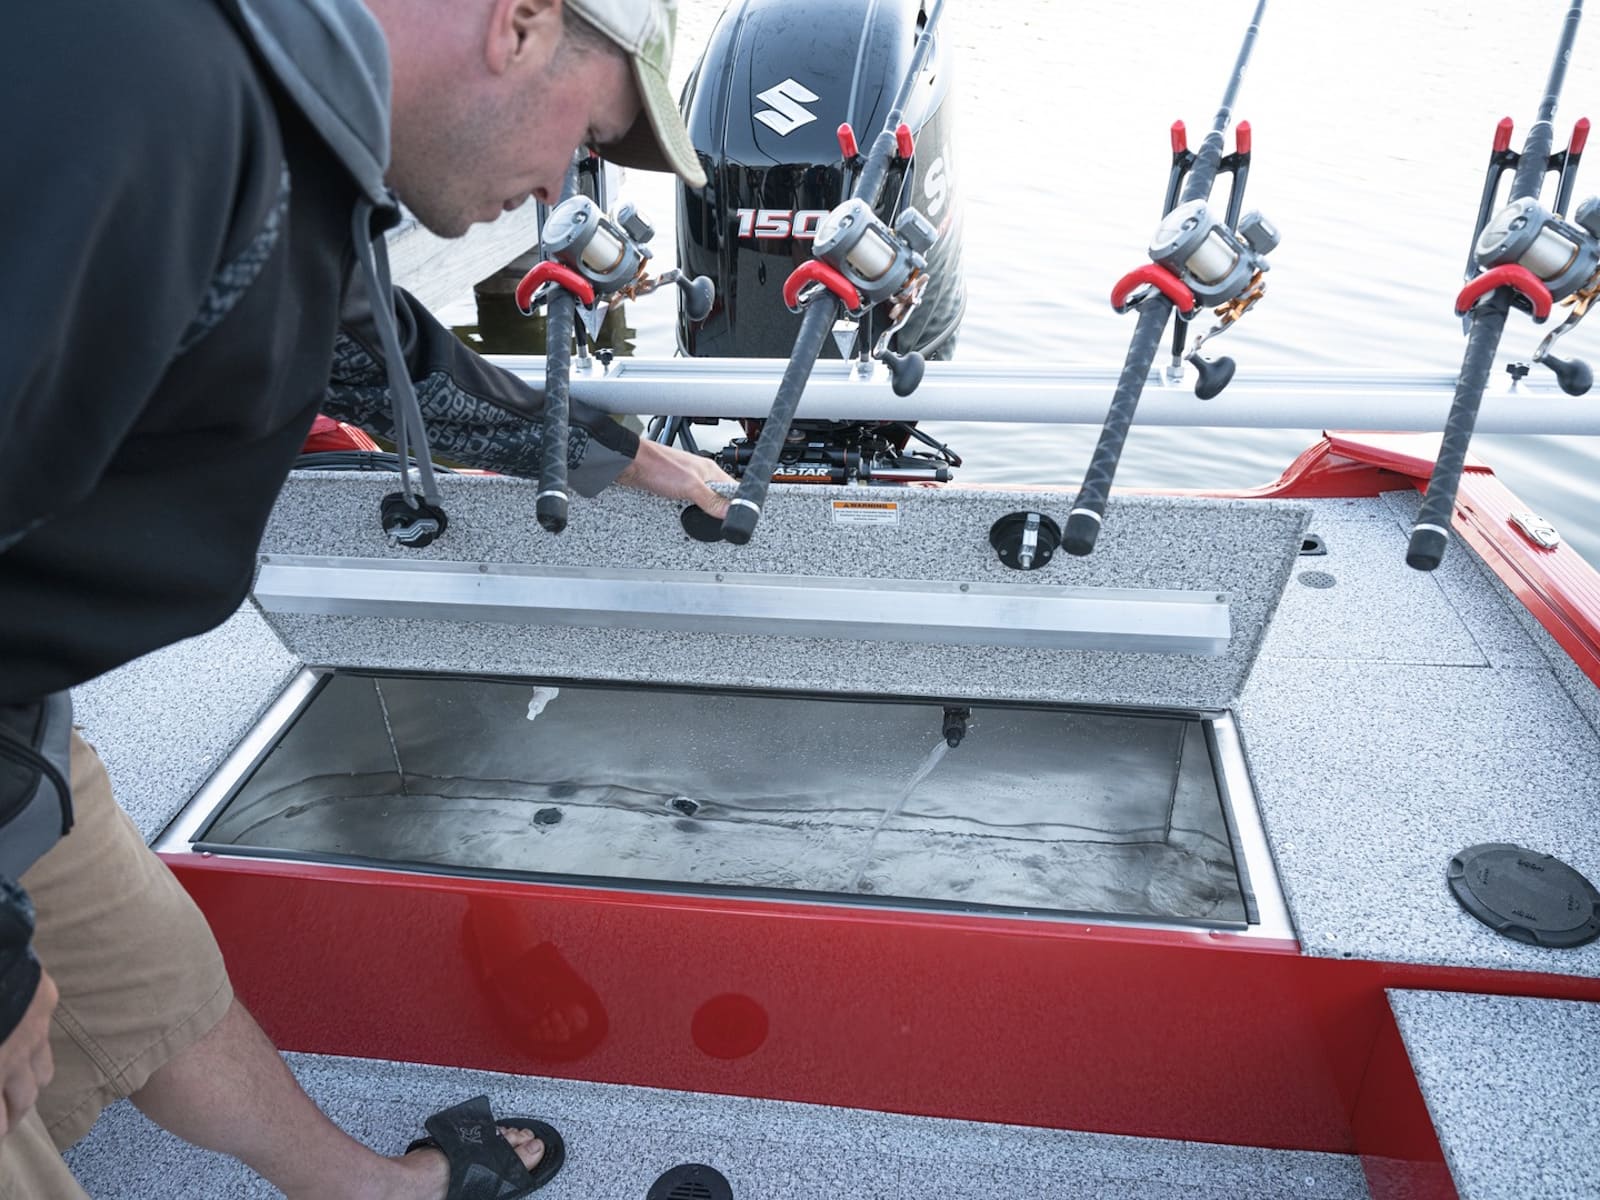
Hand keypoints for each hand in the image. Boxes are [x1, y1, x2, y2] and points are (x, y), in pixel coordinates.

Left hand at [0, 968, 55, 1136]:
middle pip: (25, 1101)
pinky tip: (24, 1038)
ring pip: (44, 1071)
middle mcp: (16, 1057)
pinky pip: (46, 1032)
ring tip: (16, 1087)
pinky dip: (36, 1044)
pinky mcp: (46, 1000)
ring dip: (30, 1085)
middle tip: (3, 1122)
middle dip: (13, 1117)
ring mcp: (36, 1028)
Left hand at [615, 439, 732, 518]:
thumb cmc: (657, 465)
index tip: (738, 519)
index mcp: (710, 471)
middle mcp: (701, 476)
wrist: (630, 464)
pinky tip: (685, 514)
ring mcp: (687, 482)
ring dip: (702, 511)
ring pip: (703, 500)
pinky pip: (687, 502)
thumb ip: (711, 500)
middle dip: (719, 511)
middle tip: (720, 524)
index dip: (739, 504)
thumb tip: (730, 512)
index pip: (734, 489)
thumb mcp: (690, 486)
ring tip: (703, 519)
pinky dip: (687, 509)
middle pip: (719, 497)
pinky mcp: (674, 488)